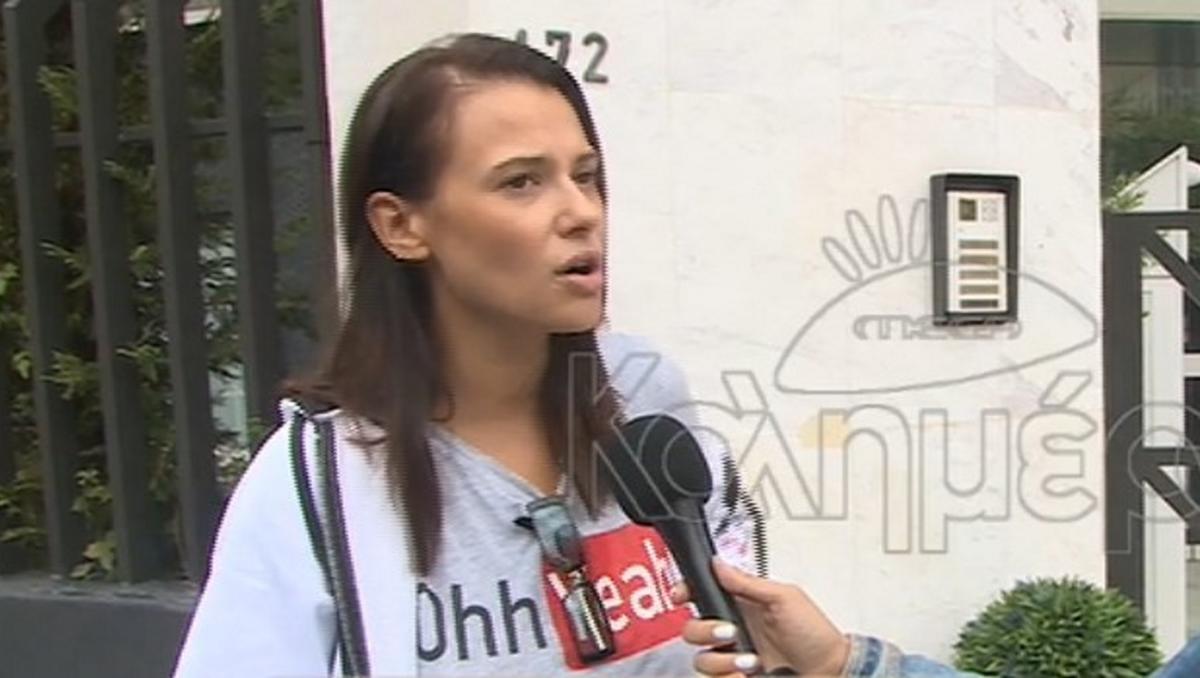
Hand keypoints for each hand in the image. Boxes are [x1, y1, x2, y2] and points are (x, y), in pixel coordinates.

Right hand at [671, 559, 849, 677]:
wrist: (830, 671)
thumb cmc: (815, 633)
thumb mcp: (783, 598)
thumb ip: (747, 582)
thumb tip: (718, 563)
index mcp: (741, 604)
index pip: (702, 594)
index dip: (686, 592)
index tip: (680, 595)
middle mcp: (732, 630)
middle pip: (692, 628)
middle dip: (704, 630)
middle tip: (730, 632)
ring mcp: (733, 657)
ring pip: (701, 658)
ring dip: (722, 659)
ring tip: (749, 661)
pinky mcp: (736, 677)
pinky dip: (728, 676)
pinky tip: (747, 673)